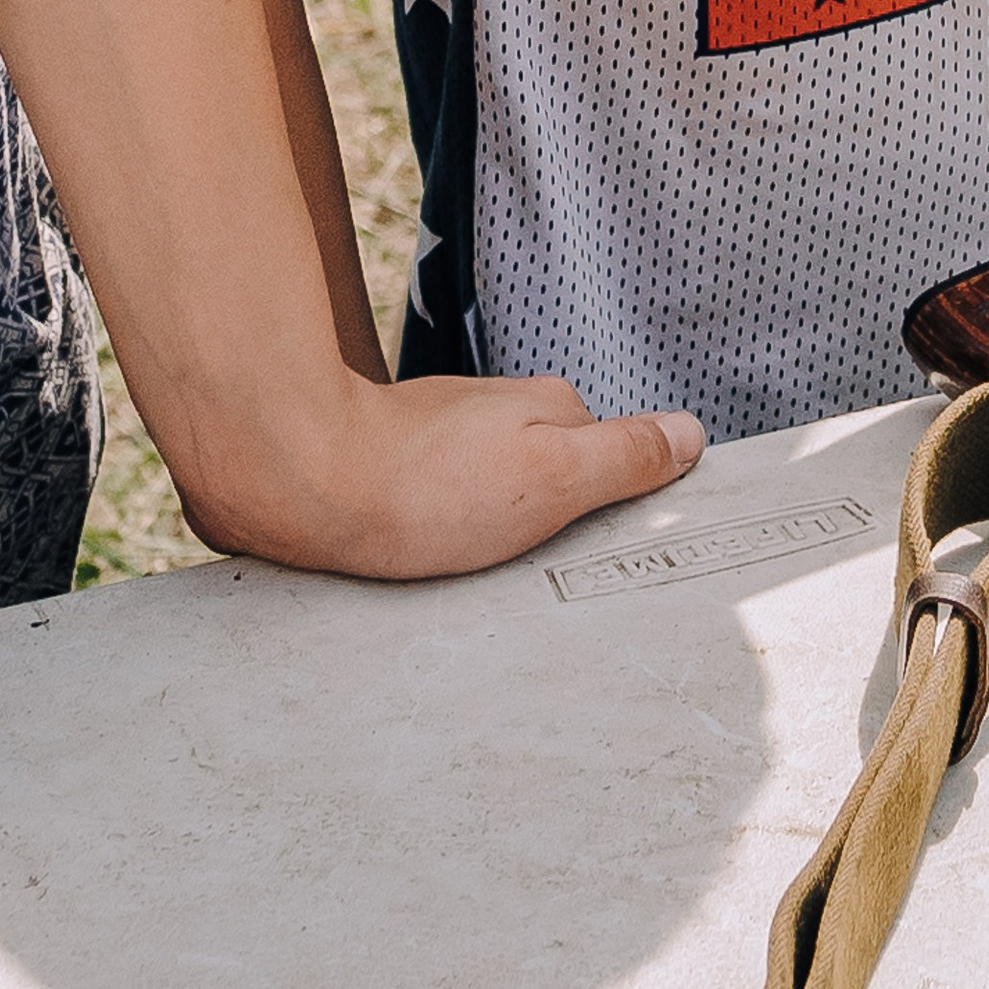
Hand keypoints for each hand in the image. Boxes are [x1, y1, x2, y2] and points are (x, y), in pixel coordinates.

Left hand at [185, 372, 704, 582]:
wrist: (297, 482)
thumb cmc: (423, 487)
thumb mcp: (550, 478)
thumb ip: (624, 457)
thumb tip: (691, 434)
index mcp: (553, 408)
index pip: (621, 459)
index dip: (625, 507)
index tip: (616, 557)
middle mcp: (505, 411)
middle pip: (564, 477)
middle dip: (564, 524)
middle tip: (547, 579)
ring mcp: (453, 436)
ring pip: (507, 494)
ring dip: (505, 536)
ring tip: (487, 579)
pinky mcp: (406, 465)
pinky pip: (455, 508)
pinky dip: (457, 536)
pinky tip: (440, 565)